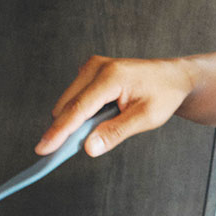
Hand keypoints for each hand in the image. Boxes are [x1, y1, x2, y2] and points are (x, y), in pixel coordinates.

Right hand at [38, 55, 197, 156]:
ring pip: (68, 102)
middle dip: (67, 129)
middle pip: (67, 105)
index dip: (59, 132)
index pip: (78, 109)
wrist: (173, 77)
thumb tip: (89, 148)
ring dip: (77, 120)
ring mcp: (91, 66)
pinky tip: (103, 115)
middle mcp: (96, 67)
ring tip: (108, 122)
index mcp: (111, 77)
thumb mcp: (146, 118)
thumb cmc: (164, 95)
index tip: (42, 149)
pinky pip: (76, 97)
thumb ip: (116, 133)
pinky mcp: (90, 71)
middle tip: (80, 147)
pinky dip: (82, 112)